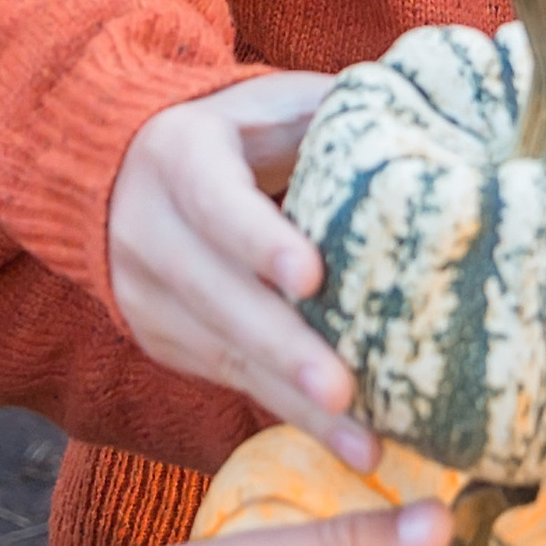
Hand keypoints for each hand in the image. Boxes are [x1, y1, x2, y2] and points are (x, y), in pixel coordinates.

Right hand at [108, 77, 376, 463]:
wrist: (120, 168)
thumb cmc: (232, 131)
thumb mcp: (269, 102)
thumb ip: (333, 109)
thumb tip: (425, 112)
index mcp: (178, 154)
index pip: (215, 201)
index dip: (259, 241)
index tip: (311, 279)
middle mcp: (148, 228)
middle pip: (217, 296)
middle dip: (283, 348)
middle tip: (343, 390)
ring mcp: (145, 293)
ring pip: (222, 353)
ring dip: (293, 403)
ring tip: (365, 443)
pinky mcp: (161, 339)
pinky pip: (226, 379)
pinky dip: (286, 412)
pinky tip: (344, 441)